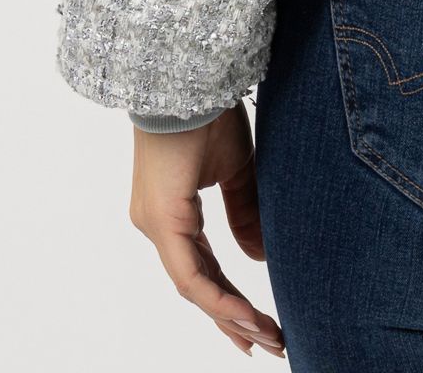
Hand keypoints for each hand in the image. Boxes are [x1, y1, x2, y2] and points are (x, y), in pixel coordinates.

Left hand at [128, 106, 285, 356]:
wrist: (188, 78)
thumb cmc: (207, 113)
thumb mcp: (236, 169)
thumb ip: (245, 213)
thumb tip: (258, 259)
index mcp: (172, 214)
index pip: (204, 269)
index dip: (230, 298)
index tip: (258, 324)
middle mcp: (157, 225)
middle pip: (198, 286)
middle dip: (234, 318)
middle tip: (266, 344)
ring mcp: (155, 224)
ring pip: (193, 286)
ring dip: (230, 314)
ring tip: (264, 337)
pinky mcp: (161, 219)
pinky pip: (189, 273)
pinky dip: (216, 296)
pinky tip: (242, 315)